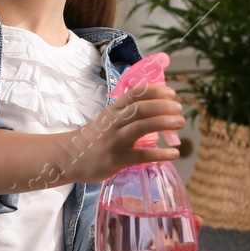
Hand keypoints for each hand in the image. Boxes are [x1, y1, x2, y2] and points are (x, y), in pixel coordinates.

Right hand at [59, 84, 184, 184]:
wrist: (69, 157)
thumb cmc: (94, 138)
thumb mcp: (107, 120)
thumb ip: (126, 113)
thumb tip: (155, 108)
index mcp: (113, 110)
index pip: (135, 93)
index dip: (156, 90)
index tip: (171, 93)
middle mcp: (114, 122)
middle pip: (140, 108)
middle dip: (163, 106)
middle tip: (180, 109)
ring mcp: (115, 140)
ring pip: (141, 127)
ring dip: (163, 123)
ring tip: (180, 123)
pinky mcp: (117, 159)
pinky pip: (141, 155)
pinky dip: (160, 154)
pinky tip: (175, 153)